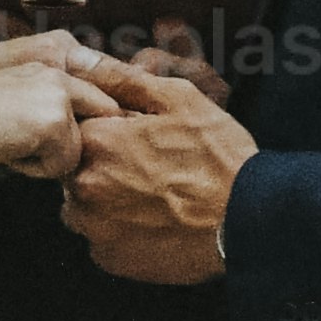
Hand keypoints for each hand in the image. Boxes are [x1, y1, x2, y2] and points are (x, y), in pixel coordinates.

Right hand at [0, 30, 102, 187]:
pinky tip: (9, 152)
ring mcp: (60, 95)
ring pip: (79, 149)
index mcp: (53, 59)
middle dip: (84, 141)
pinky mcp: (54, 122)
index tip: (107, 133)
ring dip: (49, 158)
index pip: (101, 91)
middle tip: (41, 148)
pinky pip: (62, 165)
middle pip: (106, 115)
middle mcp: (61, 71)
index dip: (108, 117)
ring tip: (13, 145)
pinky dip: (35, 169)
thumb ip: (53, 105)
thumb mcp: (18, 96)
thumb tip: (86, 133)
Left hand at [68, 52, 250, 281]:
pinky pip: (100, 240)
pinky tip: (152, 223)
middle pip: (73, 169)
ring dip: (104, 200)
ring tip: (149, 198)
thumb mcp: (178, 99)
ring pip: (82, 207)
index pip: (73, 129)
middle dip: (101, 165)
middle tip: (147, 169)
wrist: (248, 219)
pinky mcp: (110, 259)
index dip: (104, 131)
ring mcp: (94, 227)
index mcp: (97, 142)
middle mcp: (84, 186)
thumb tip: (82, 62)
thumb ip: (123, 80)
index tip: (131, 139)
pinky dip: (118, 231)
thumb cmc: (218, 156)